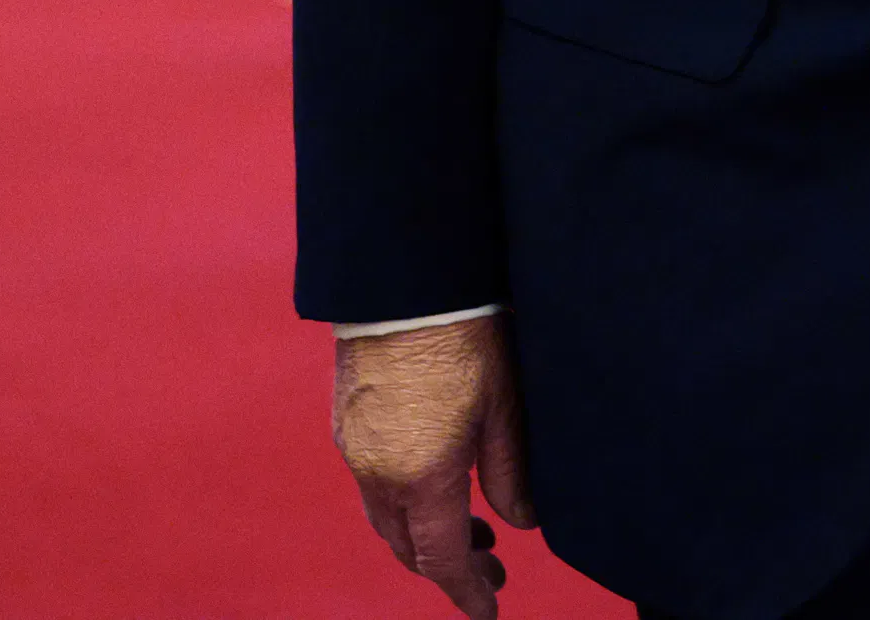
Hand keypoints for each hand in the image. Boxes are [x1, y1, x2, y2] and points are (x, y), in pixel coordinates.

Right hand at [334, 318, 533, 616]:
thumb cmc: (463, 337)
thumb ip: (513, 474)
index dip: (466, 591)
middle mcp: (377, 472)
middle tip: (490, 568)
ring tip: (470, 527)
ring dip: (422, 533)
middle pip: (406, 545)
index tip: (488, 608)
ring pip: (384, 516)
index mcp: (419, 478)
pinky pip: (371, 482)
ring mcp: (355, 447)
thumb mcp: (505, 410)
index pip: (440, 559)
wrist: (404, 281)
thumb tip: (523, 522)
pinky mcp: (347, 421)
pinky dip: (401, 500)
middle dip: (445, 566)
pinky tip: (433, 483)